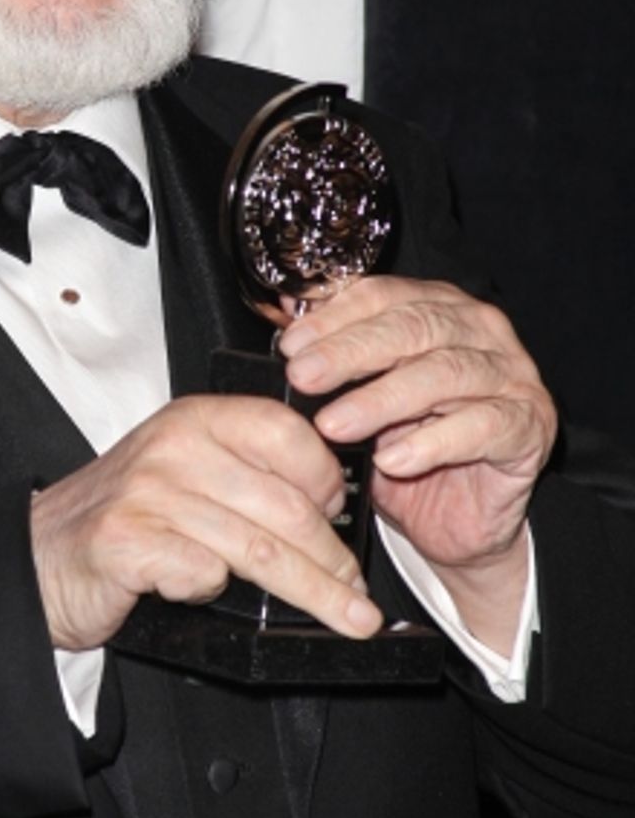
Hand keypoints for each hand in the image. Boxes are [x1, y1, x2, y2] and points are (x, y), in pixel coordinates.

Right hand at [29, 395, 383, 650]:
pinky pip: (201, 572)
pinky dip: (215, 591)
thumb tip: (330, 510)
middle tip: (358, 594)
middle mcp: (173, 447)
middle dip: (333, 560)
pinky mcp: (126, 541)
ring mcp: (147, 493)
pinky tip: (208, 595)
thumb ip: (245, 475)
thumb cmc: (123, 518)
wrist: (38, 556)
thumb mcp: (184, 472)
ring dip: (311, 592)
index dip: (329, 480)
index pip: (287, 435)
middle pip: (284, 506)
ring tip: (344, 617)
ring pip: (257, 548)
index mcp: (195, 419)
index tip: (347, 519)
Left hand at [277, 277, 555, 644]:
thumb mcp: (360, 401)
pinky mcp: (529, 425)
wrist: (457, 522)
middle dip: (351, 351)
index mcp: (438, 308)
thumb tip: (287, 323)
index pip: (385, 295)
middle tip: (305, 377)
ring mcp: (512, 375)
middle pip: (414, 326)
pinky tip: (393, 460)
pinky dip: (432, 442)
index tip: (292, 345)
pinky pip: (482, 426)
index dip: (336, 316)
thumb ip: (334, 360)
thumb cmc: (407, 450)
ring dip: (382, 398)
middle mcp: (480, 332)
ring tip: (336, 425)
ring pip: (445, 373)